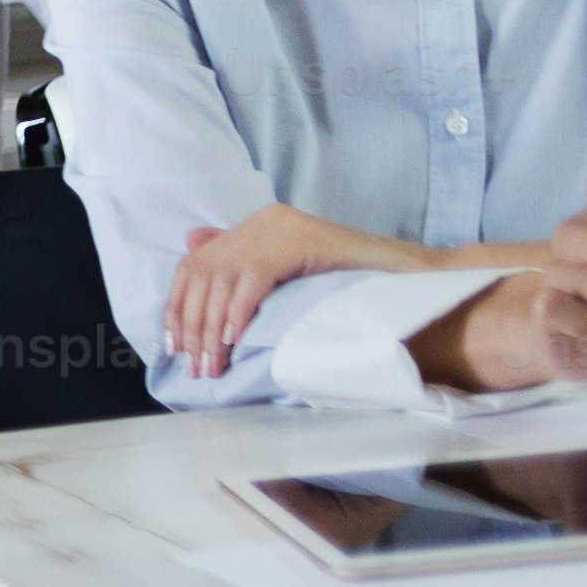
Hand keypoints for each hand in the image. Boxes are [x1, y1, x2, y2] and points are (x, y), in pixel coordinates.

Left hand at [166, 204, 401, 380]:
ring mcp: (280, 227)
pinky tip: (234, 339)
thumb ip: (244, 264)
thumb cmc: (353, 281)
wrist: (413, 273)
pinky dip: (238, 310)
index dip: (179, 306)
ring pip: (222, 279)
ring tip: (211, 364)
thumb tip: (189, 243)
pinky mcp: (299, 240)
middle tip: (194, 366)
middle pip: (202, 274)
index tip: (173, 346)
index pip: (196, 265)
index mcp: (255, 226)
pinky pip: (254, 278)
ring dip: (212, 328)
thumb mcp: (290, 273)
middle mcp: (261, 220)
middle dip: (192, 324)